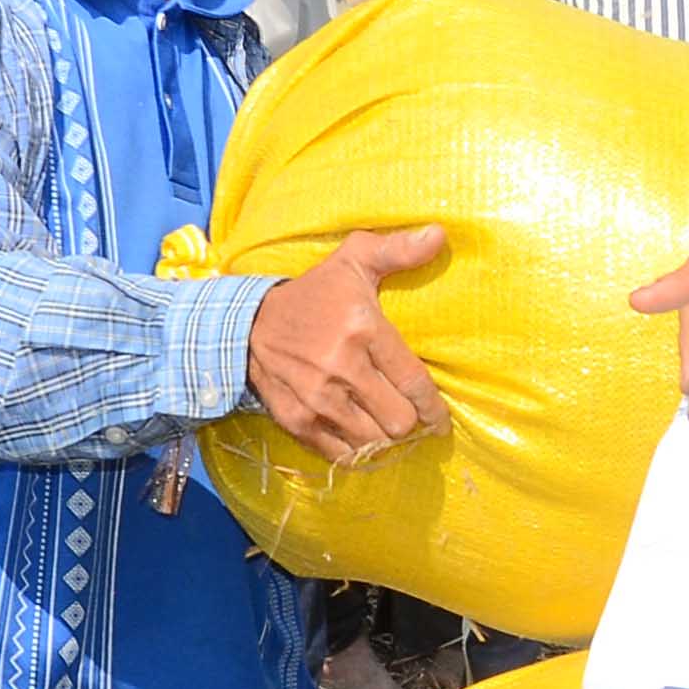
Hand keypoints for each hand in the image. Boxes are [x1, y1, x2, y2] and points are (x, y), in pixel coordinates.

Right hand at [244, 226, 451, 462]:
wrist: (247, 324)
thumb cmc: (313, 293)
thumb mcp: (353, 260)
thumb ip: (398, 250)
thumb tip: (439, 234)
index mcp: (362, 330)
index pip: (414, 382)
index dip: (434, 408)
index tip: (441, 419)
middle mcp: (341, 368)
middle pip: (398, 421)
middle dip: (409, 422)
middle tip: (409, 415)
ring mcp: (317, 399)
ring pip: (372, 442)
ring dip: (383, 438)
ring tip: (384, 425)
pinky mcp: (297, 421)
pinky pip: (341, 454)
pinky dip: (355, 451)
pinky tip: (359, 435)